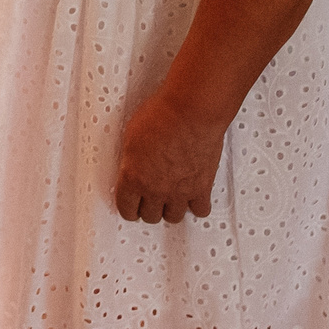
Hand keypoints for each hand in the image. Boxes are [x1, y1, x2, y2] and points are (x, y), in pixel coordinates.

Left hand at [113, 90, 225, 223]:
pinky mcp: (201, 188)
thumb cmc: (161, 115)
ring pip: (173, 217)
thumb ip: (131, 159)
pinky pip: (200, 210)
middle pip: (150, 216)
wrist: (190, 111)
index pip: (126, 208)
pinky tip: (193, 196)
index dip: (128, 208)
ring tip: (170, 198)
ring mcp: (180, 191)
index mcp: (133, 177)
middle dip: (148, 208)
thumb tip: (132, 165)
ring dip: (171, 208)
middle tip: (150, 199)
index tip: (131, 206)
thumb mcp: (131, 136)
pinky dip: (196, 205)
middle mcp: (156, 190)